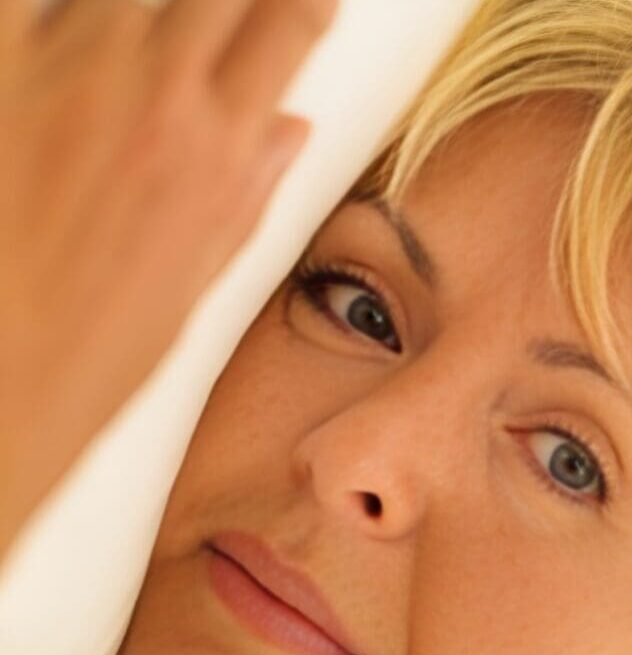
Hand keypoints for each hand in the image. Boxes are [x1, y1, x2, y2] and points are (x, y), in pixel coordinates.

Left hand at [0, 0, 338, 556]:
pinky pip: (32, 1)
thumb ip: (250, 186)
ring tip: (134, 40)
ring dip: (140, 7)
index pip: (292, 22)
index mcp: (216, 150)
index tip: (302, 1)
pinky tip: (58, 34)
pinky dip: (50, 12)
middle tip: (214, 15)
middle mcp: (153, 95)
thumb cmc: (87, 346)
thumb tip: (289, 128)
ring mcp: (65, 70)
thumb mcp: (196, 274)